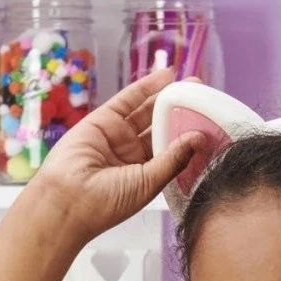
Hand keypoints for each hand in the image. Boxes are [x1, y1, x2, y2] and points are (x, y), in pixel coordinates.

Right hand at [26, 67, 209, 241]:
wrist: (69, 201)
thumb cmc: (107, 203)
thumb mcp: (150, 182)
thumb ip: (174, 158)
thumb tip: (198, 138)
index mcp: (147, 173)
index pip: (173, 149)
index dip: (190, 134)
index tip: (211, 121)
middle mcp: (133, 154)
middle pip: (162, 127)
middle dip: (182, 111)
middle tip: (203, 95)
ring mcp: (118, 136)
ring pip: (147, 111)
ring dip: (167, 96)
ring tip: (191, 82)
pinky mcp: (103, 120)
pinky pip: (128, 100)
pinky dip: (146, 87)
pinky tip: (165, 77)